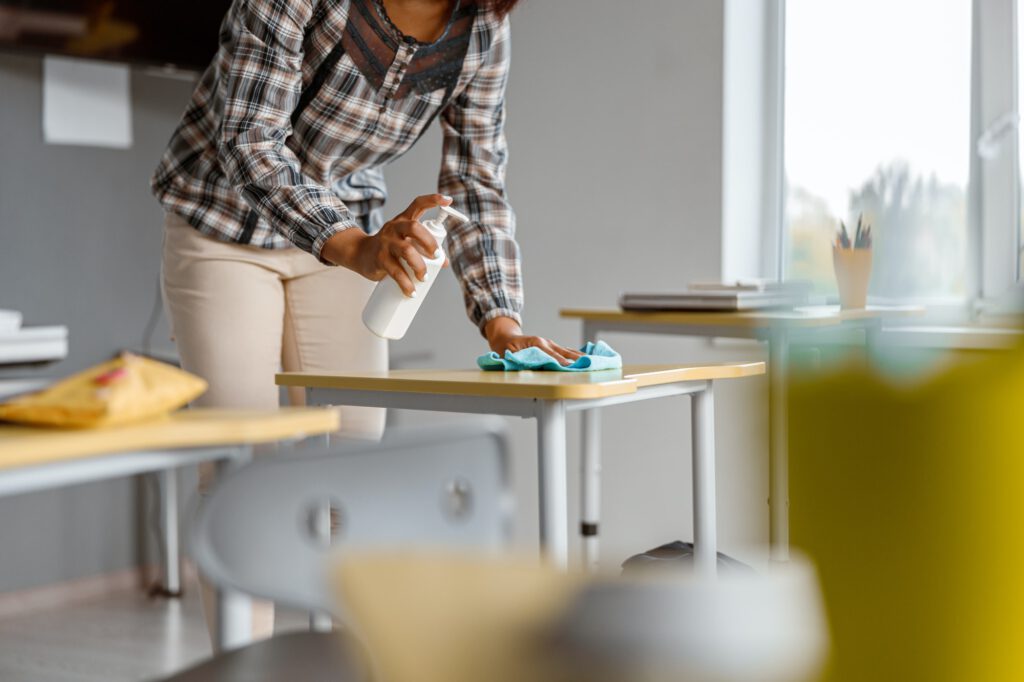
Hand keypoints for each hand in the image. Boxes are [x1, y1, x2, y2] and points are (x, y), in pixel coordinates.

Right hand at [322, 193, 450, 295]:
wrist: (360, 254)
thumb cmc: (389, 247)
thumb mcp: (405, 242)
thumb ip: (424, 248)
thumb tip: (444, 263)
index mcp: (403, 220)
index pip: (417, 204)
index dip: (433, 200)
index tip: (448, 200)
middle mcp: (394, 228)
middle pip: (414, 228)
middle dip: (429, 242)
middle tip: (436, 255)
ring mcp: (386, 242)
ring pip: (406, 250)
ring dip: (420, 266)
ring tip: (424, 278)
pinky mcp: (380, 258)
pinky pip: (396, 271)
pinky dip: (406, 284)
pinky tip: (411, 292)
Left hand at [484, 317, 583, 366]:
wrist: (505, 338)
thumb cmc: (505, 348)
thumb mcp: (507, 355)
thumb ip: (518, 361)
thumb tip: (527, 368)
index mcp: (536, 344)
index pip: (552, 355)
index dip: (561, 362)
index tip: (570, 368)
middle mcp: (545, 342)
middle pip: (564, 352)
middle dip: (576, 359)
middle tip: (588, 366)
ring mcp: (549, 344)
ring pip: (567, 350)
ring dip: (579, 357)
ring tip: (592, 362)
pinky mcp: (551, 347)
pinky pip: (566, 351)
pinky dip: (576, 354)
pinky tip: (585, 359)